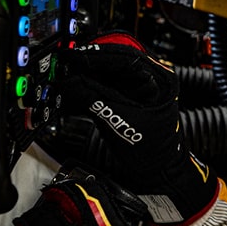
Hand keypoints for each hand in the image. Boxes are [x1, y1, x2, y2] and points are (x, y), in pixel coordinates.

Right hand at [57, 32, 217, 224]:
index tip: (72, 55)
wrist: (157, 170)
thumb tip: (70, 82)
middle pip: (116, 59)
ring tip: (66, 74)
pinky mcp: (128, 96)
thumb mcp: (119, 122)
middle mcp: (153, 77)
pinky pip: (107, 84)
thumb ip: (94, 98)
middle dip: (89, 61)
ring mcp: (141, 86)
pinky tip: (73, 88)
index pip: (125, 56)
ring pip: (109, 71)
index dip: (95, 55)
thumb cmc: (151, 150)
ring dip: (87, 72)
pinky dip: (90, 85)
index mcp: (161, 79)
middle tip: (66, 62)